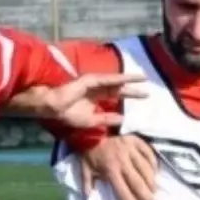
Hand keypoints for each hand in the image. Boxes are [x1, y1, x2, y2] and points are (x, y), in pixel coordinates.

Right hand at [11, 72, 147, 128]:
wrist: (53, 107)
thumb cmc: (67, 114)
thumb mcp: (90, 121)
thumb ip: (106, 119)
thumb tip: (122, 119)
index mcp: (95, 99)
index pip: (114, 97)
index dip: (127, 97)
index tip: (140, 98)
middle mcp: (96, 90)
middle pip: (118, 89)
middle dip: (132, 90)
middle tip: (147, 92)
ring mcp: (94, 84)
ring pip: (115, 81)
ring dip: (129, 80)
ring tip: (144, 79)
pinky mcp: (90, 80)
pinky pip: (107, 79)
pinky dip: (118, 78)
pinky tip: (129, 78)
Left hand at [79, 135, 158, 199]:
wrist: (93, 130)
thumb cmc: (90, 152)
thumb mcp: (85, 169)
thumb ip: (87, 184)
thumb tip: (90, 198)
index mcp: (110, 170)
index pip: (123, 191)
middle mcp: (122, 161)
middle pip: (138, 183)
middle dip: (146, 197)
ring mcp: (131, 149)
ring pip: (146, 169)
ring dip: (152, 183)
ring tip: (154, 192)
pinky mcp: (137, 141)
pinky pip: (149, 154)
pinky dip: (153, 165)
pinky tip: (155, 173)